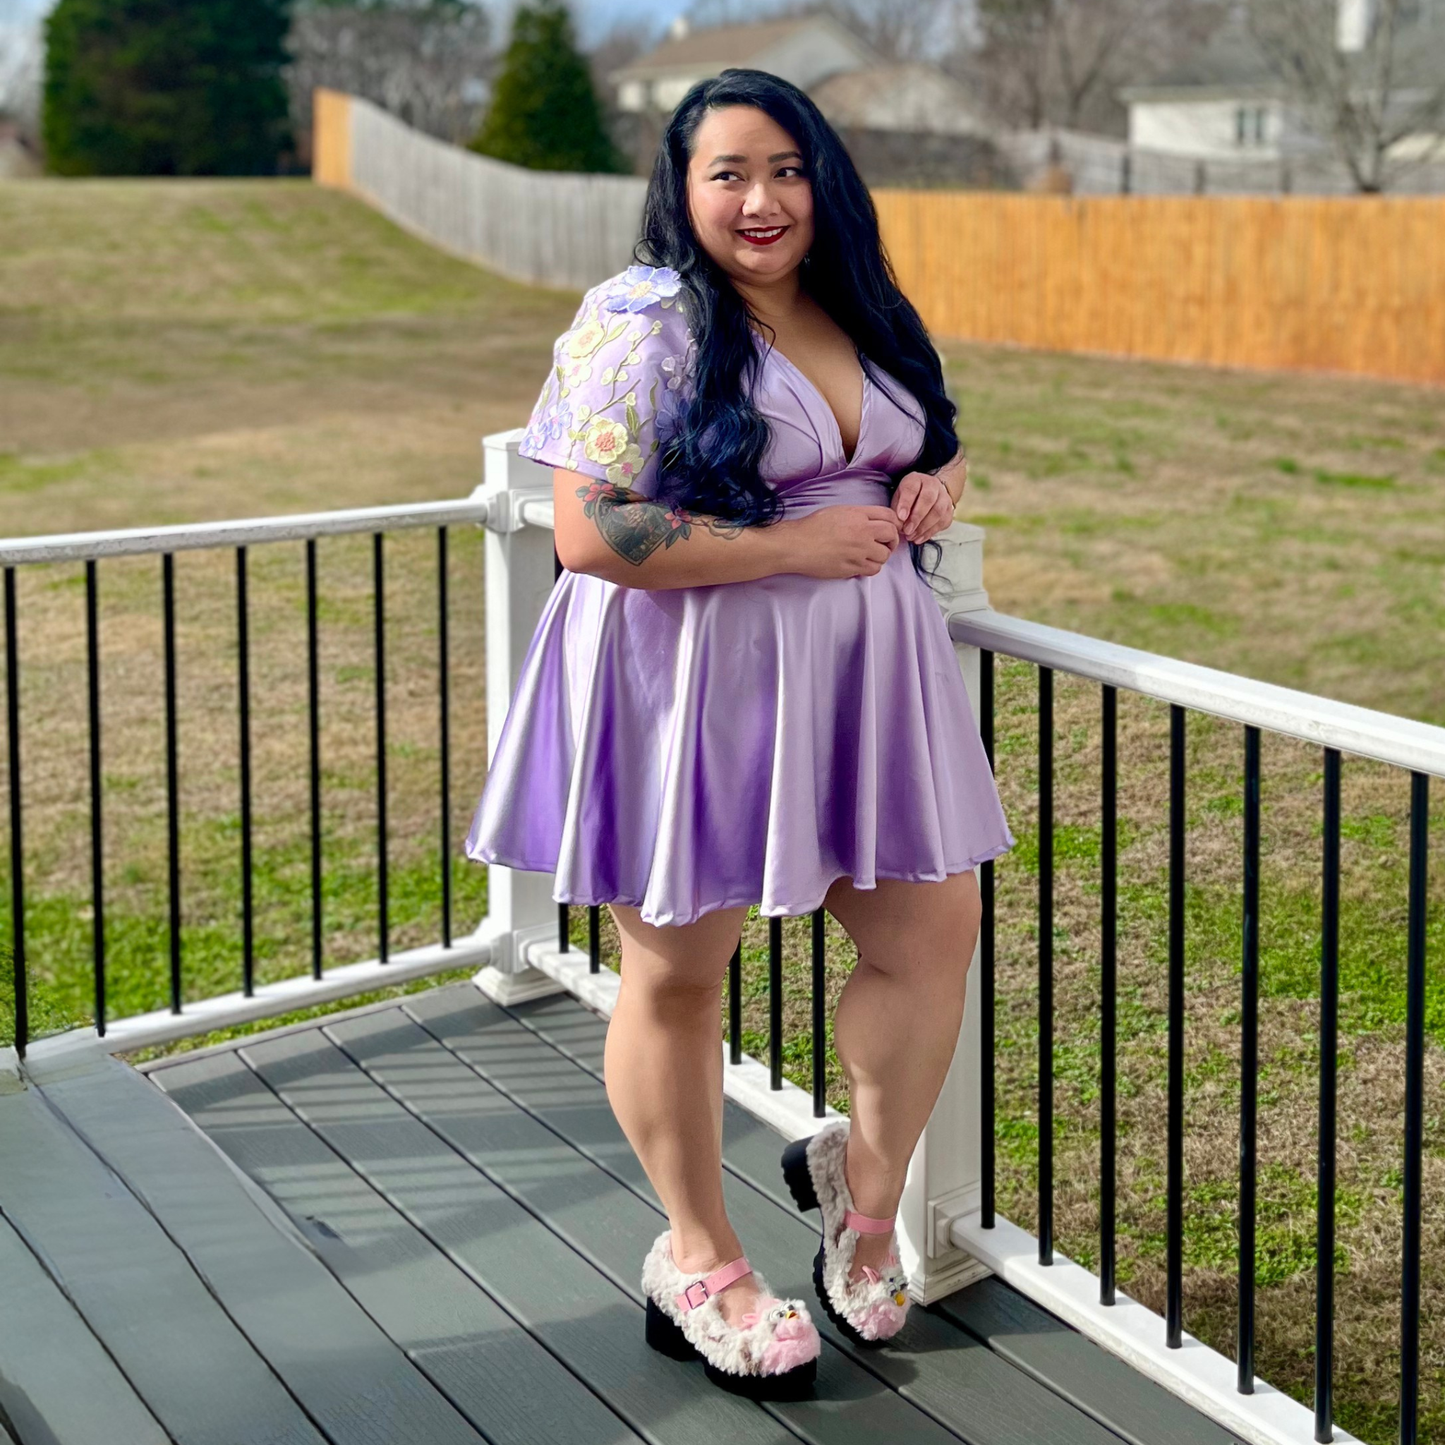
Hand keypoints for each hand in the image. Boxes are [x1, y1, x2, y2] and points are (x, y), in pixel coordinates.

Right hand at [785, 505, 900, 578]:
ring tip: (871, 555)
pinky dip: (871, 567)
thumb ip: (859, 515)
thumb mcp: (838, 511)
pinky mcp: (852, 567)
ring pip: (884, 556)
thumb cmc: (812, 527)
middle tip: (886, 544)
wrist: (797, 545)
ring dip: (881, 556)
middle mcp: (862, 532)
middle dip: (892, 540)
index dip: (895, 523)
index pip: (889, 516)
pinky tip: (863, 564)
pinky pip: (873, 570)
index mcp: (858, 515)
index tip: (892, 529)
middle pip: (891, 535)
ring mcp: (858, 551)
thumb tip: (874, 522)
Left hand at [892, 468, 956, 543]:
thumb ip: (897, 508)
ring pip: (938, 511)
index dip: (906, 503)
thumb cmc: (909, 497)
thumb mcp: (898, 497)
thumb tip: (899, 524)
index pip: (912, 489)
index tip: (901, 517)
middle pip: (928, 499)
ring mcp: (944, 497)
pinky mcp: (950, 510)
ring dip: (924, 527)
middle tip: (907, 530)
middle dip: (917, 517)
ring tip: (911, 536)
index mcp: (916, 479)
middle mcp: (933, 485)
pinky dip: (930, 532)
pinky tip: (919, 538)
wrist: (928, 494)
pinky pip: (943, 522)